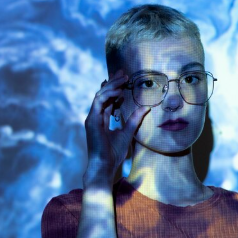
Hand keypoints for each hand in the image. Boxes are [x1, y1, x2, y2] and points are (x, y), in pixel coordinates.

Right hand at [84, 69, 150, 184]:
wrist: (105, 165)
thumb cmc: (114, 154)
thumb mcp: (128, 132)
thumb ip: (134, 119)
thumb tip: (146, 108)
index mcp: (102, 121)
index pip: (108, 101)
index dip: (115, 89)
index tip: (125, 80)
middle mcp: (96, 117)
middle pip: (103, 95)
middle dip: (112, 82)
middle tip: (123, 72)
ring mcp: (92, 118)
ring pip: (100, 95)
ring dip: (111, 85)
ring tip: (123, 78)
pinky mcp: (91, 120)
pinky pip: (99, 101)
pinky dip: (108, 93)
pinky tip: (119, 89)